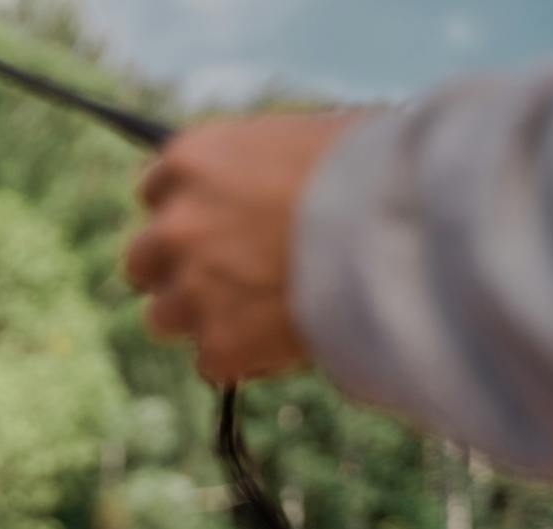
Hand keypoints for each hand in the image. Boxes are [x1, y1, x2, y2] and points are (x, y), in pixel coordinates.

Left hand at [123, 111, 362, 380]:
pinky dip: (245, 357)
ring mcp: (191, 289)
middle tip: (224, 279)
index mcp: (194, 159)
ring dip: (202, 319)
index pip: (154, 190)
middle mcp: (176, 224)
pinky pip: (212, 363)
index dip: (186, 210)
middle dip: (176, 271)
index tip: (210, 225)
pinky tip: (290, 340)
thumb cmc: (384, 170)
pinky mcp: (218, 346)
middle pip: (141, 262)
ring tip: (262, 314)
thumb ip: (259, 175)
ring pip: (165, 318)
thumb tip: (258, 194)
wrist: (411, 226)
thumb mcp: (310, 142)